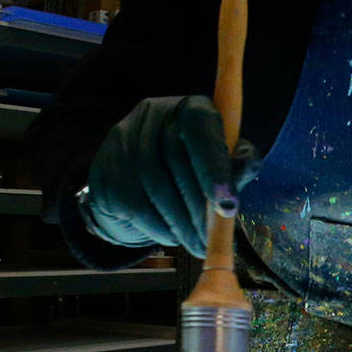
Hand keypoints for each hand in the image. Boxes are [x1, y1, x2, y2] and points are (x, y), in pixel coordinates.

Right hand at [81, 95, 256, 256]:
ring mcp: (122, 141)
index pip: (200, 125)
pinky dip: (159, 228)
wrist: (140, 185)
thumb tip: (247, 167)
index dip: (213, 165)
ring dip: (181, 224)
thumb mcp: (224, 164)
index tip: (227, 205)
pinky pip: (135, 205)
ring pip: (154, 186)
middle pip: (174, 160)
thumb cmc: (195, 171)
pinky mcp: (103, 171)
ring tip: (198, 245)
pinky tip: (172, 237)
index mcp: (189, 107)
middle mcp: (152, 114)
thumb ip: (239, 164)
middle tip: (213, 239)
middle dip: (198, 207)